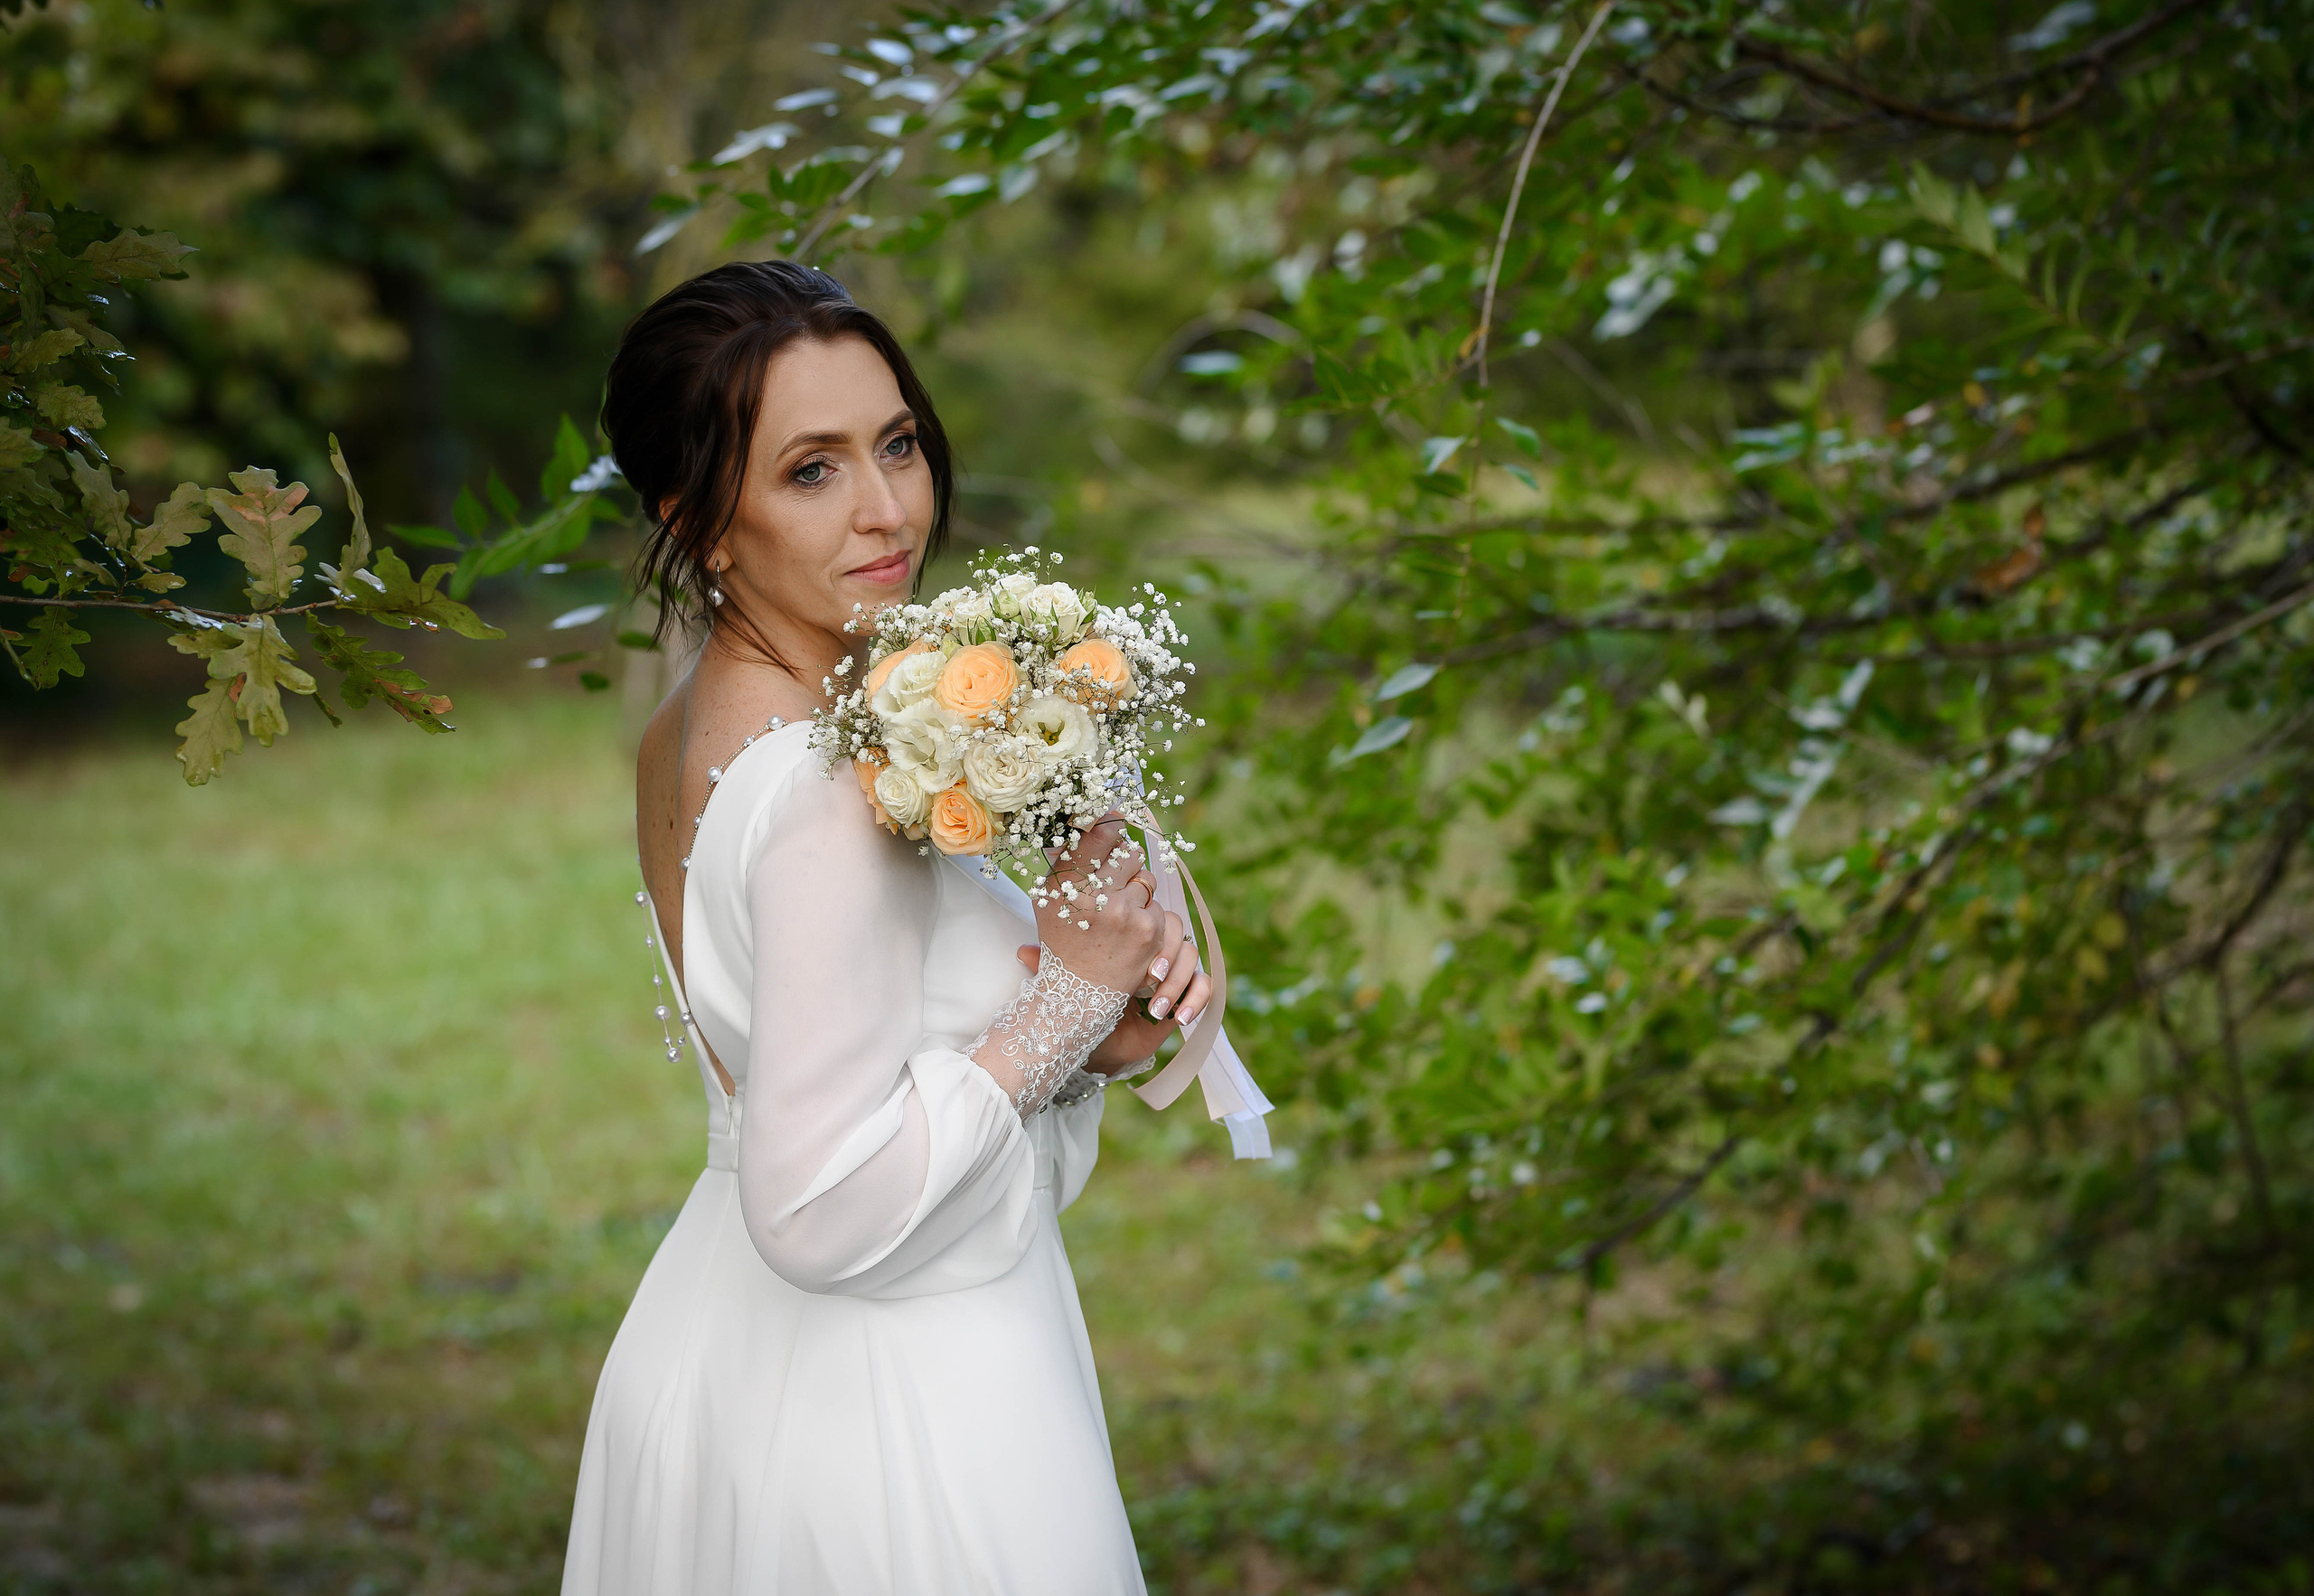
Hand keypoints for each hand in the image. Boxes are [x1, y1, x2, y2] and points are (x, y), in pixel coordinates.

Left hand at [1017, 915, 1208, 1076]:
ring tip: (1156, 1007)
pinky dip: (1195, 999)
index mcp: (1126, 936)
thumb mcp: (1066, 984)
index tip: (1128, 953)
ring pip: (1192, 956)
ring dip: (1176, 982)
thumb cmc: (1082, 1004)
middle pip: (1175, 930)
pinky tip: (1179, 1018)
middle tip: (1148, 979)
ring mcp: (1173, 967)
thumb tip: (1021, 950)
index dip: (1144, 926)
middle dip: (1164, 956)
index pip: (1148, 911)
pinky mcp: (1187, 991)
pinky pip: (1205, 986)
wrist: (1098, 1040)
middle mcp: (1151, 946)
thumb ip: (1049, 965)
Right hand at [1029, 811, 1168, 996]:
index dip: (1110, 823)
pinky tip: (1128, 933)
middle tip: (1113, 881)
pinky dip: (1146, 916)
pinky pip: (1156, 905)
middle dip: (1125, 864)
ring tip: (1118, 915)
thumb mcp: (1051, 899)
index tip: (1113, 820)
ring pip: (1146, 879)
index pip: (1100, 834)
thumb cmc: (1064, 941)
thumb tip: (1091, 820)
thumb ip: (1070, 862)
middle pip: (1130, 852)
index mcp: (1068, 885)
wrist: (1080, 991)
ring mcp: (1127, 913)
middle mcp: (1098, 896)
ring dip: (1136, 892)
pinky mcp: (1150, 930)